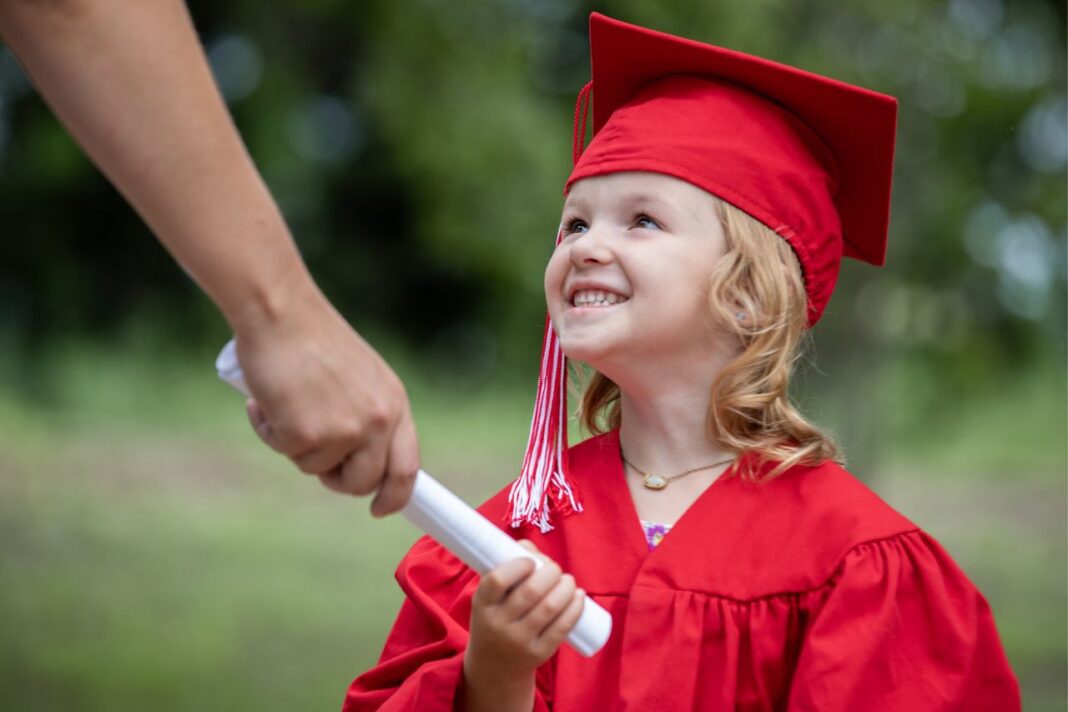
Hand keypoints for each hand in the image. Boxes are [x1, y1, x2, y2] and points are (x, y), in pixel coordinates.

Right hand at [235, 283, 419, 515]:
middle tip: (312, 452)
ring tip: (287, 401)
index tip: (380, 508)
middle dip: (335, 479)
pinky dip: (268, 430)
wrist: (280, 311)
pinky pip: (285, 452)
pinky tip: (266, 398)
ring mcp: (345, 430)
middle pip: (362, 482)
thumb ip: (368, 414)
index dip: (395, 495)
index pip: (407, 466)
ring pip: (317, 469)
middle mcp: (378, 421)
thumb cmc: (312, 338)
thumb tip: (359, 461)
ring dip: (296, 444)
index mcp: (394, 403)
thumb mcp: (360, 376)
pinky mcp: (307, 434)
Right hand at [465, 541, 585, 683]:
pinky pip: (561, 628)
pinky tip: (579, 597)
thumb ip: (506, 567)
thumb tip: (530, 547)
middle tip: (555, 569)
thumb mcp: (489, 597)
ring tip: (568, 581)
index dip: (518, 565)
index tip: (531, 561)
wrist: (495, 666)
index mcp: (482, 605)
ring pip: (550, 608)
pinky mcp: (538, 653)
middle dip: (550, 573)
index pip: (497, 580)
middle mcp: (498, 624)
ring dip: (566, 587)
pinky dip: (575, 608)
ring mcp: (519, 641)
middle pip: (531, 592)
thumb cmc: (495, 618)